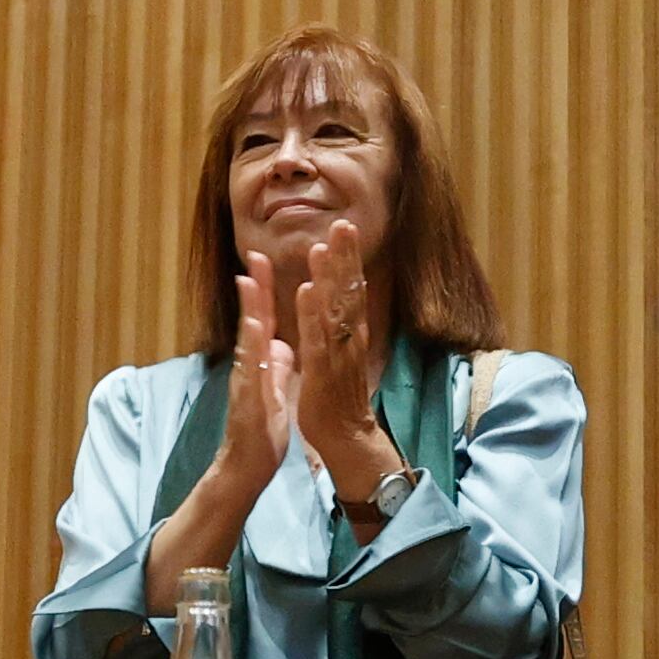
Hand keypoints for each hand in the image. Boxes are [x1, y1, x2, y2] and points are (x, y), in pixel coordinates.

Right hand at [210, 251, 297, 502]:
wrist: (246, 468)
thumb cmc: (260, 431)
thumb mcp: (274, 390)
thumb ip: (275, 364)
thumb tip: (280, 343)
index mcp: (260, 363)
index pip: (264, 320)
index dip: (265, 290)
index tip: (265, 259)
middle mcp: (249, 367)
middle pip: (253, 321)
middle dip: (254, 288)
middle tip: (255, 256)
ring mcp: (246, 382)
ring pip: (247, 341)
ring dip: (248, 311)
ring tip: (249, 282)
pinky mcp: (248, 400)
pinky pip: (251, 371)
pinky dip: (252, 349)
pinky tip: (254, 329)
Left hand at [285, 224, 397, 492]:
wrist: (345, 435)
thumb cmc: (338, 394)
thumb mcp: (339, 351)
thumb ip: (337, 324)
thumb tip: (336, 299)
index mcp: (350, 332)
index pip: (351, 288)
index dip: (348, 258)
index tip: (345, 227)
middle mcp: (349, 337)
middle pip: (349, 291)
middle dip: (346, 257)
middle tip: (343, 223)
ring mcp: (337, 353)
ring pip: (334, 310)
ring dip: (329, 278)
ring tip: (322, 248)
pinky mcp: (322, 371)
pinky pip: (317, 338)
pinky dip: (312, 313)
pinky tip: (307, 290)